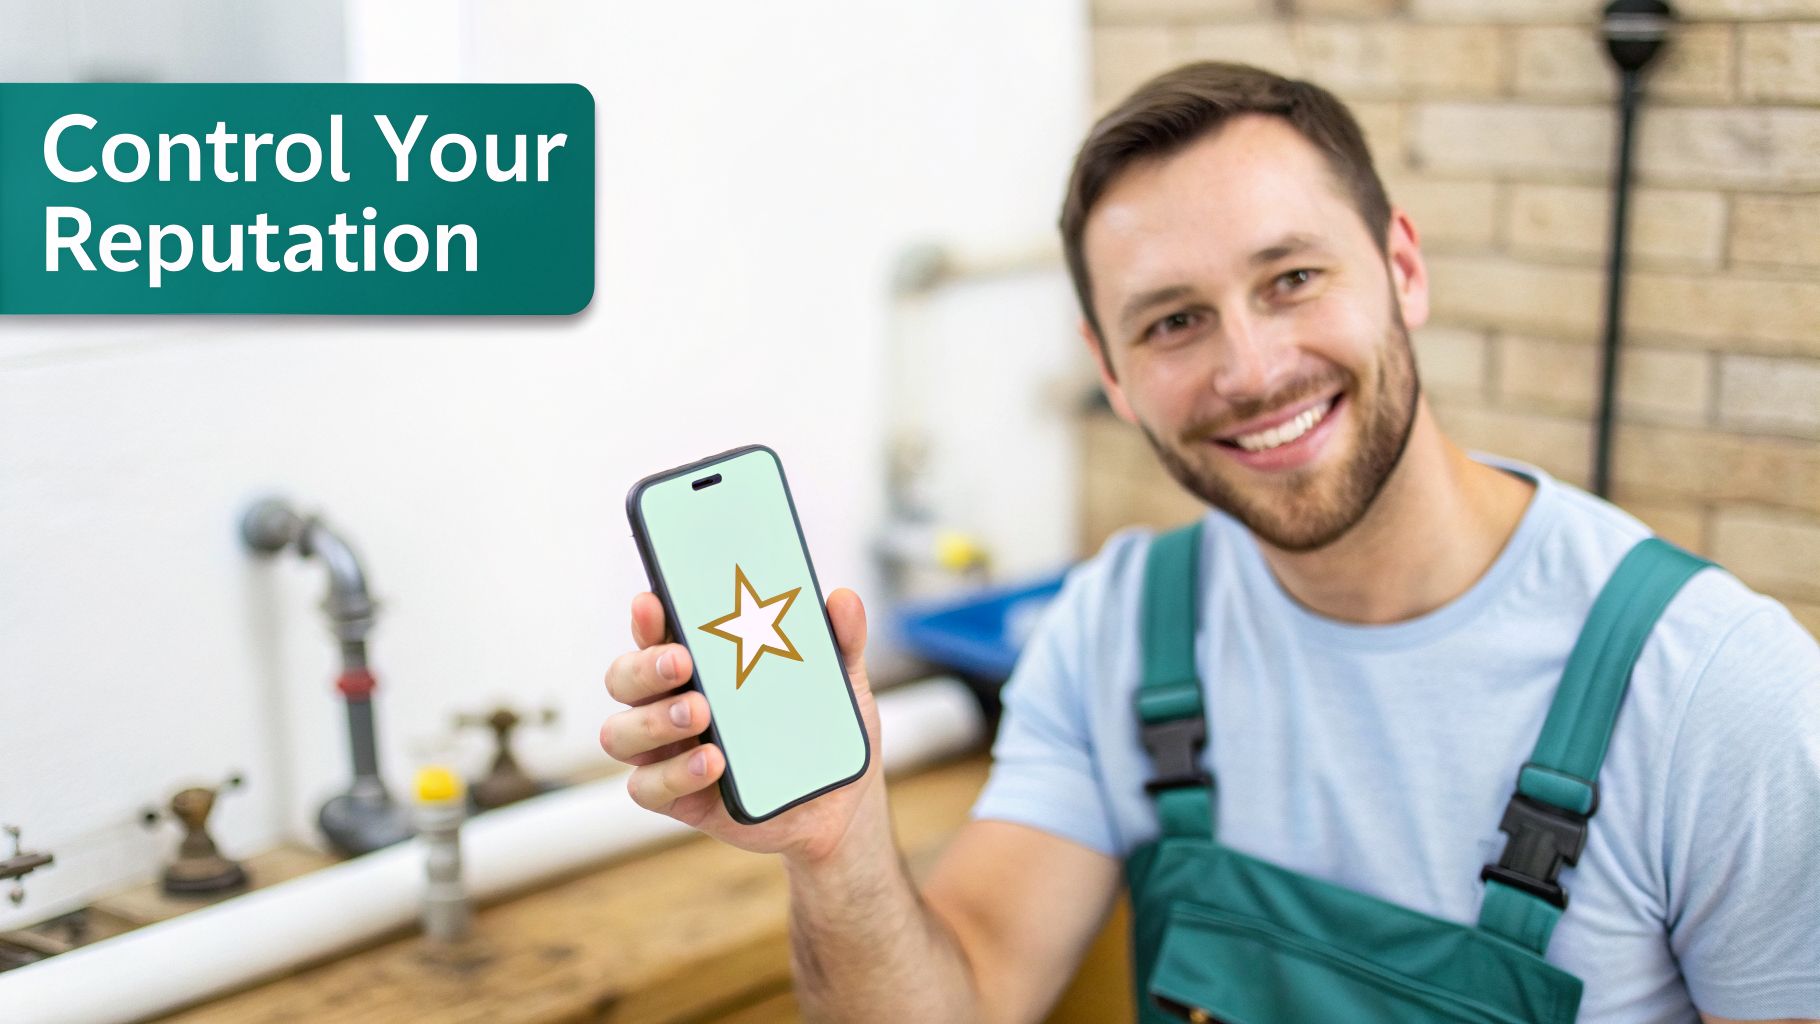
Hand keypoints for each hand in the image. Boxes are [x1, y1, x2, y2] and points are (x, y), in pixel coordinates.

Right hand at [600, 587, 885, 863]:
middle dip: (644, 667)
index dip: (647, 617)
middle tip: (683, 661)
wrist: (840, 804)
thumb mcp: (841, 683)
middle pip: (624, 678)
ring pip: (621, 733)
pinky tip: (713, 764)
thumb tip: (843, 599)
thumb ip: (840, 641)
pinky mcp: (676, 798)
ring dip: (653, 721)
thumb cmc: (823, 733)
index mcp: (700, 663)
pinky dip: (674, 774)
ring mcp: (668, 751)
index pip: (655, 631)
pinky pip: (646, 787)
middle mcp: (670, 702)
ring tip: (701, 714)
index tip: (655, 602)